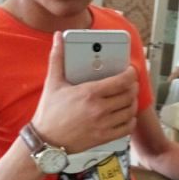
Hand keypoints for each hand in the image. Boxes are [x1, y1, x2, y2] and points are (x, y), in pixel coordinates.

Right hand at [31, 31, 137, 152]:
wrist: (45, 141)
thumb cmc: (49, 112)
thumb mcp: (53, 83)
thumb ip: (57, 58)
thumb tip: (58, 38)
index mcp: (89, 93)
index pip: (122, 80)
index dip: (131, 73)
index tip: (130, 70)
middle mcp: (99, 109)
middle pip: (129, 94)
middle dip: (133, 86)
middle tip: (130, 83)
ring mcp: (103, 124)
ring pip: (130, 110)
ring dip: (132, 102)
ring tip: (128, 97)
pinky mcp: (104, 137)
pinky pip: (127, 127)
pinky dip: (130, 120)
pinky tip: (126, 115)